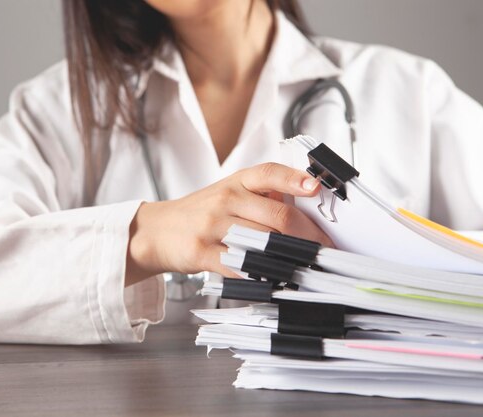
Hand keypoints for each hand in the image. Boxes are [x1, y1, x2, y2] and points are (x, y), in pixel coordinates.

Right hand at [126, 163, 332, 284]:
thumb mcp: (227, 194)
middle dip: (308, 235)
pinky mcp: (202, 253)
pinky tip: (276, 279)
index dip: (295, 180)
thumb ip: (261, 196)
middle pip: (277, 216)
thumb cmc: (200, 213)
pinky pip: (240, 267)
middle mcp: (225, 200)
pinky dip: (262, 275)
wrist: (156, 231)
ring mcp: (212, 227)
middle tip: (326, 248)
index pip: (269, 173)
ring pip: (264, 243)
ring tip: (309, 265)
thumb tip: (305, 207)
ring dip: (291, 258)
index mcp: (236, 182)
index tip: (316, 188)